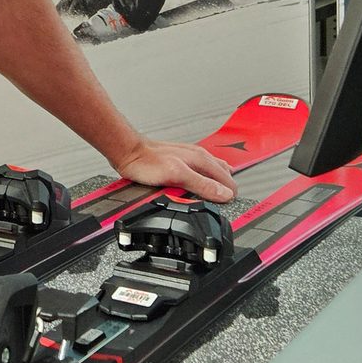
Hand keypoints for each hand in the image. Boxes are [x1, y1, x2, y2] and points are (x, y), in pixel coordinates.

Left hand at [111, 137, 235, 202]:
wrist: (129, 153)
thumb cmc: (147, 162)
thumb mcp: (177, 175)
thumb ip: (201, 184)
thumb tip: (224, 194)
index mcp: (202, 159)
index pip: (228, 180)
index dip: (232, 196)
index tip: (232, 209)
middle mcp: (199, 157)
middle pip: (224, 176)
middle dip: (227, 190)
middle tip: (227, 207)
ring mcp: (190, 158)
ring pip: (213, 173)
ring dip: (217, 186)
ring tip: (217, 200)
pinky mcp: (181, 162)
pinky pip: (200, 173)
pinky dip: (204, 183)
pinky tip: (199, 190)